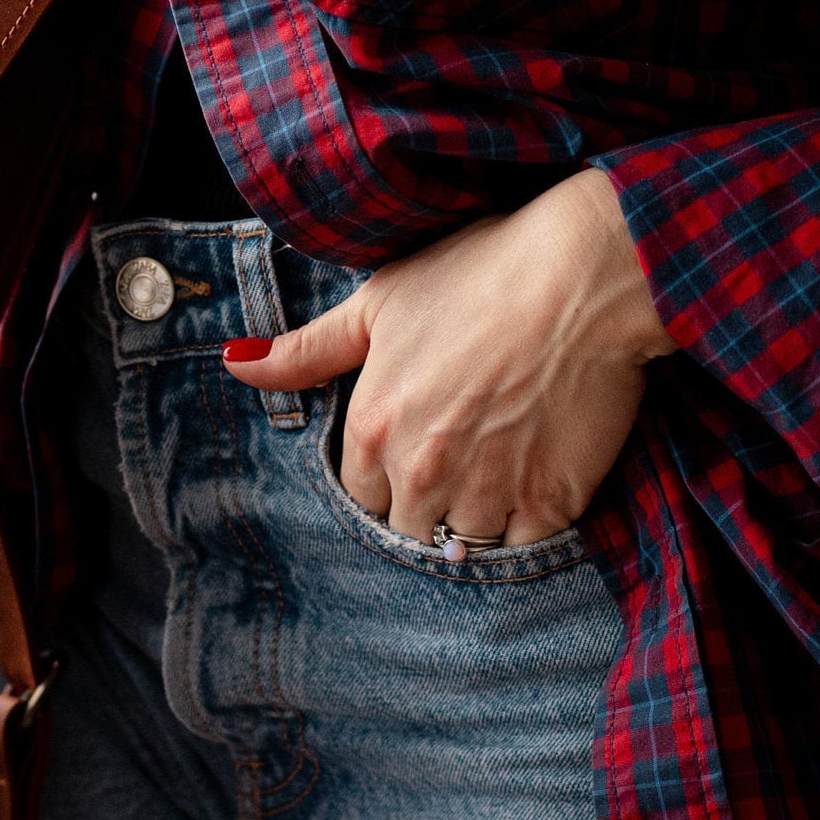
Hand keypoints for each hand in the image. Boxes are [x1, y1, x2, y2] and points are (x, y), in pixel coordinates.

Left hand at [223, 171, 674, 546]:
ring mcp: (486, 490)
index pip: (359, 492)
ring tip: (502, 465)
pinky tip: (538, 479)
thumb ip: (305, 351)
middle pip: (407, 525)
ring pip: (464, 541)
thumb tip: (235, 364)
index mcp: (372, 427)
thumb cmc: (479, 274)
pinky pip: (524, 545)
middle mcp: (420, 469)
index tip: (417, 444)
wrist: (584, 275)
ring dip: (476, 517)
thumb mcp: (377, 303)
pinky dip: (528, 525)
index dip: (385, 473)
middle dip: (425, 501)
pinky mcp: (550, 501)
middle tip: (463, 456)